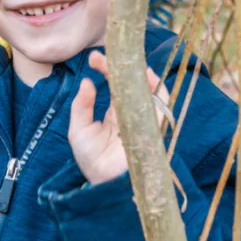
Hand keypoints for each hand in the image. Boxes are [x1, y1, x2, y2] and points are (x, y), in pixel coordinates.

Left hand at [68, 51, 168, 185]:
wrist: (106, 183)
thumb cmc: (92, 161)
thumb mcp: (79, 131)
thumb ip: (81, 107)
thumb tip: (87, 82)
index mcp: (115, 113)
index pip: (113, 85)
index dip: (105, 69)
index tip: (93, 58)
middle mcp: (132, 113)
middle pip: (130, 82)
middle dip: (119, 66)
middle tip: (102, 57)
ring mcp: (144, 118)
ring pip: (148, 89)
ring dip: (139, 72)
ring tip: (126, 60)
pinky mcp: (155, 125)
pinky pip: (160, 103)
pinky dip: (156, 88)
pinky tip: (145, 75)